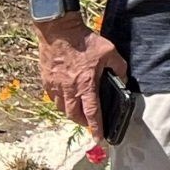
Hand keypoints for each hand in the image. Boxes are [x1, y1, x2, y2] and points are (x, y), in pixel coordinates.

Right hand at [36, 22, 125, 139]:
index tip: (99, 139)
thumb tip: (123, 79)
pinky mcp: (46, 80)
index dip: (96, 127)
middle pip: (74, 115)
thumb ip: (119, 67)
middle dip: (83, 123)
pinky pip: (53, 98)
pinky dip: (61, 102)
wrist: (58, 30)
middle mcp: (69, 89)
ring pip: (62, 108)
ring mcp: (55, 85)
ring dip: (71, 113)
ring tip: (79, 112)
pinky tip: (67, 98)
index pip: (92, 112)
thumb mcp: (109, 51)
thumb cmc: (84, 40)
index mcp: (86, 84)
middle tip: (90, 124)